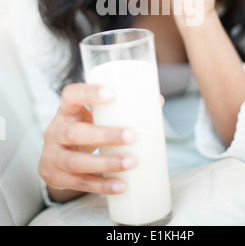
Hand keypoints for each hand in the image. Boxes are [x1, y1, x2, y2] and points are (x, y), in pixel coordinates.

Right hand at [38, 83, 137, 201]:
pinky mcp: (54, 176)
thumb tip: (158, 101)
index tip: (113, 94)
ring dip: (106, 163)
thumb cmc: (84, 129)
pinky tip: (120, 185)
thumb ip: (120, 109)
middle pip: (74, 132)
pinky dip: (102, 185)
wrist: (57, 156)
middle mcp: (54, 131)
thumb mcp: (93, 117)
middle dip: (104, 135)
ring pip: (75, 161)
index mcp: (66, 110)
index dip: (89, 93)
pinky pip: (79, 182)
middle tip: (132, 136)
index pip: (70, 95)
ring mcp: (52, 156)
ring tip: (131, 162)